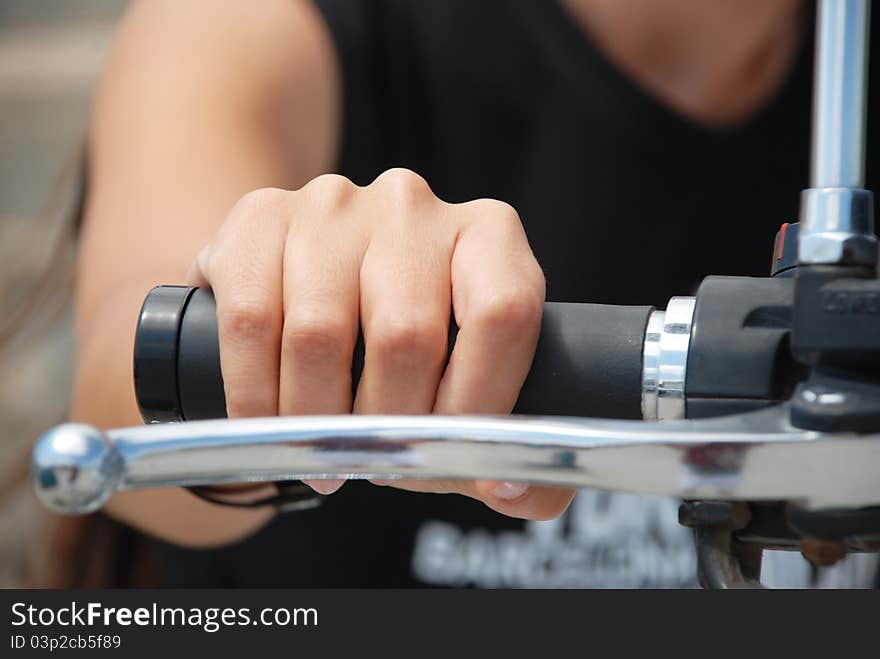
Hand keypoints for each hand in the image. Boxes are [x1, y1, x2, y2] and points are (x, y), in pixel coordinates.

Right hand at [188, 168, 574, 519]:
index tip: (453, 460)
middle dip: (387, 427)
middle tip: (377, 465)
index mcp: (488, 234)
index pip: (502, 314)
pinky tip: (269, 428)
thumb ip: (512, 444)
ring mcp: (333, 204)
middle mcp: (412, 206)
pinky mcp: (261, 215)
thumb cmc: (402, 345)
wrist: (310, 284)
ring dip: (316, 422)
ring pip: (319, 334)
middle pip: (406, 335)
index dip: (479, 402)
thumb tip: (508, 490)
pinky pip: (250, 322)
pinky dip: (256, 398)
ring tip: (322, 456)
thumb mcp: (470, 381)